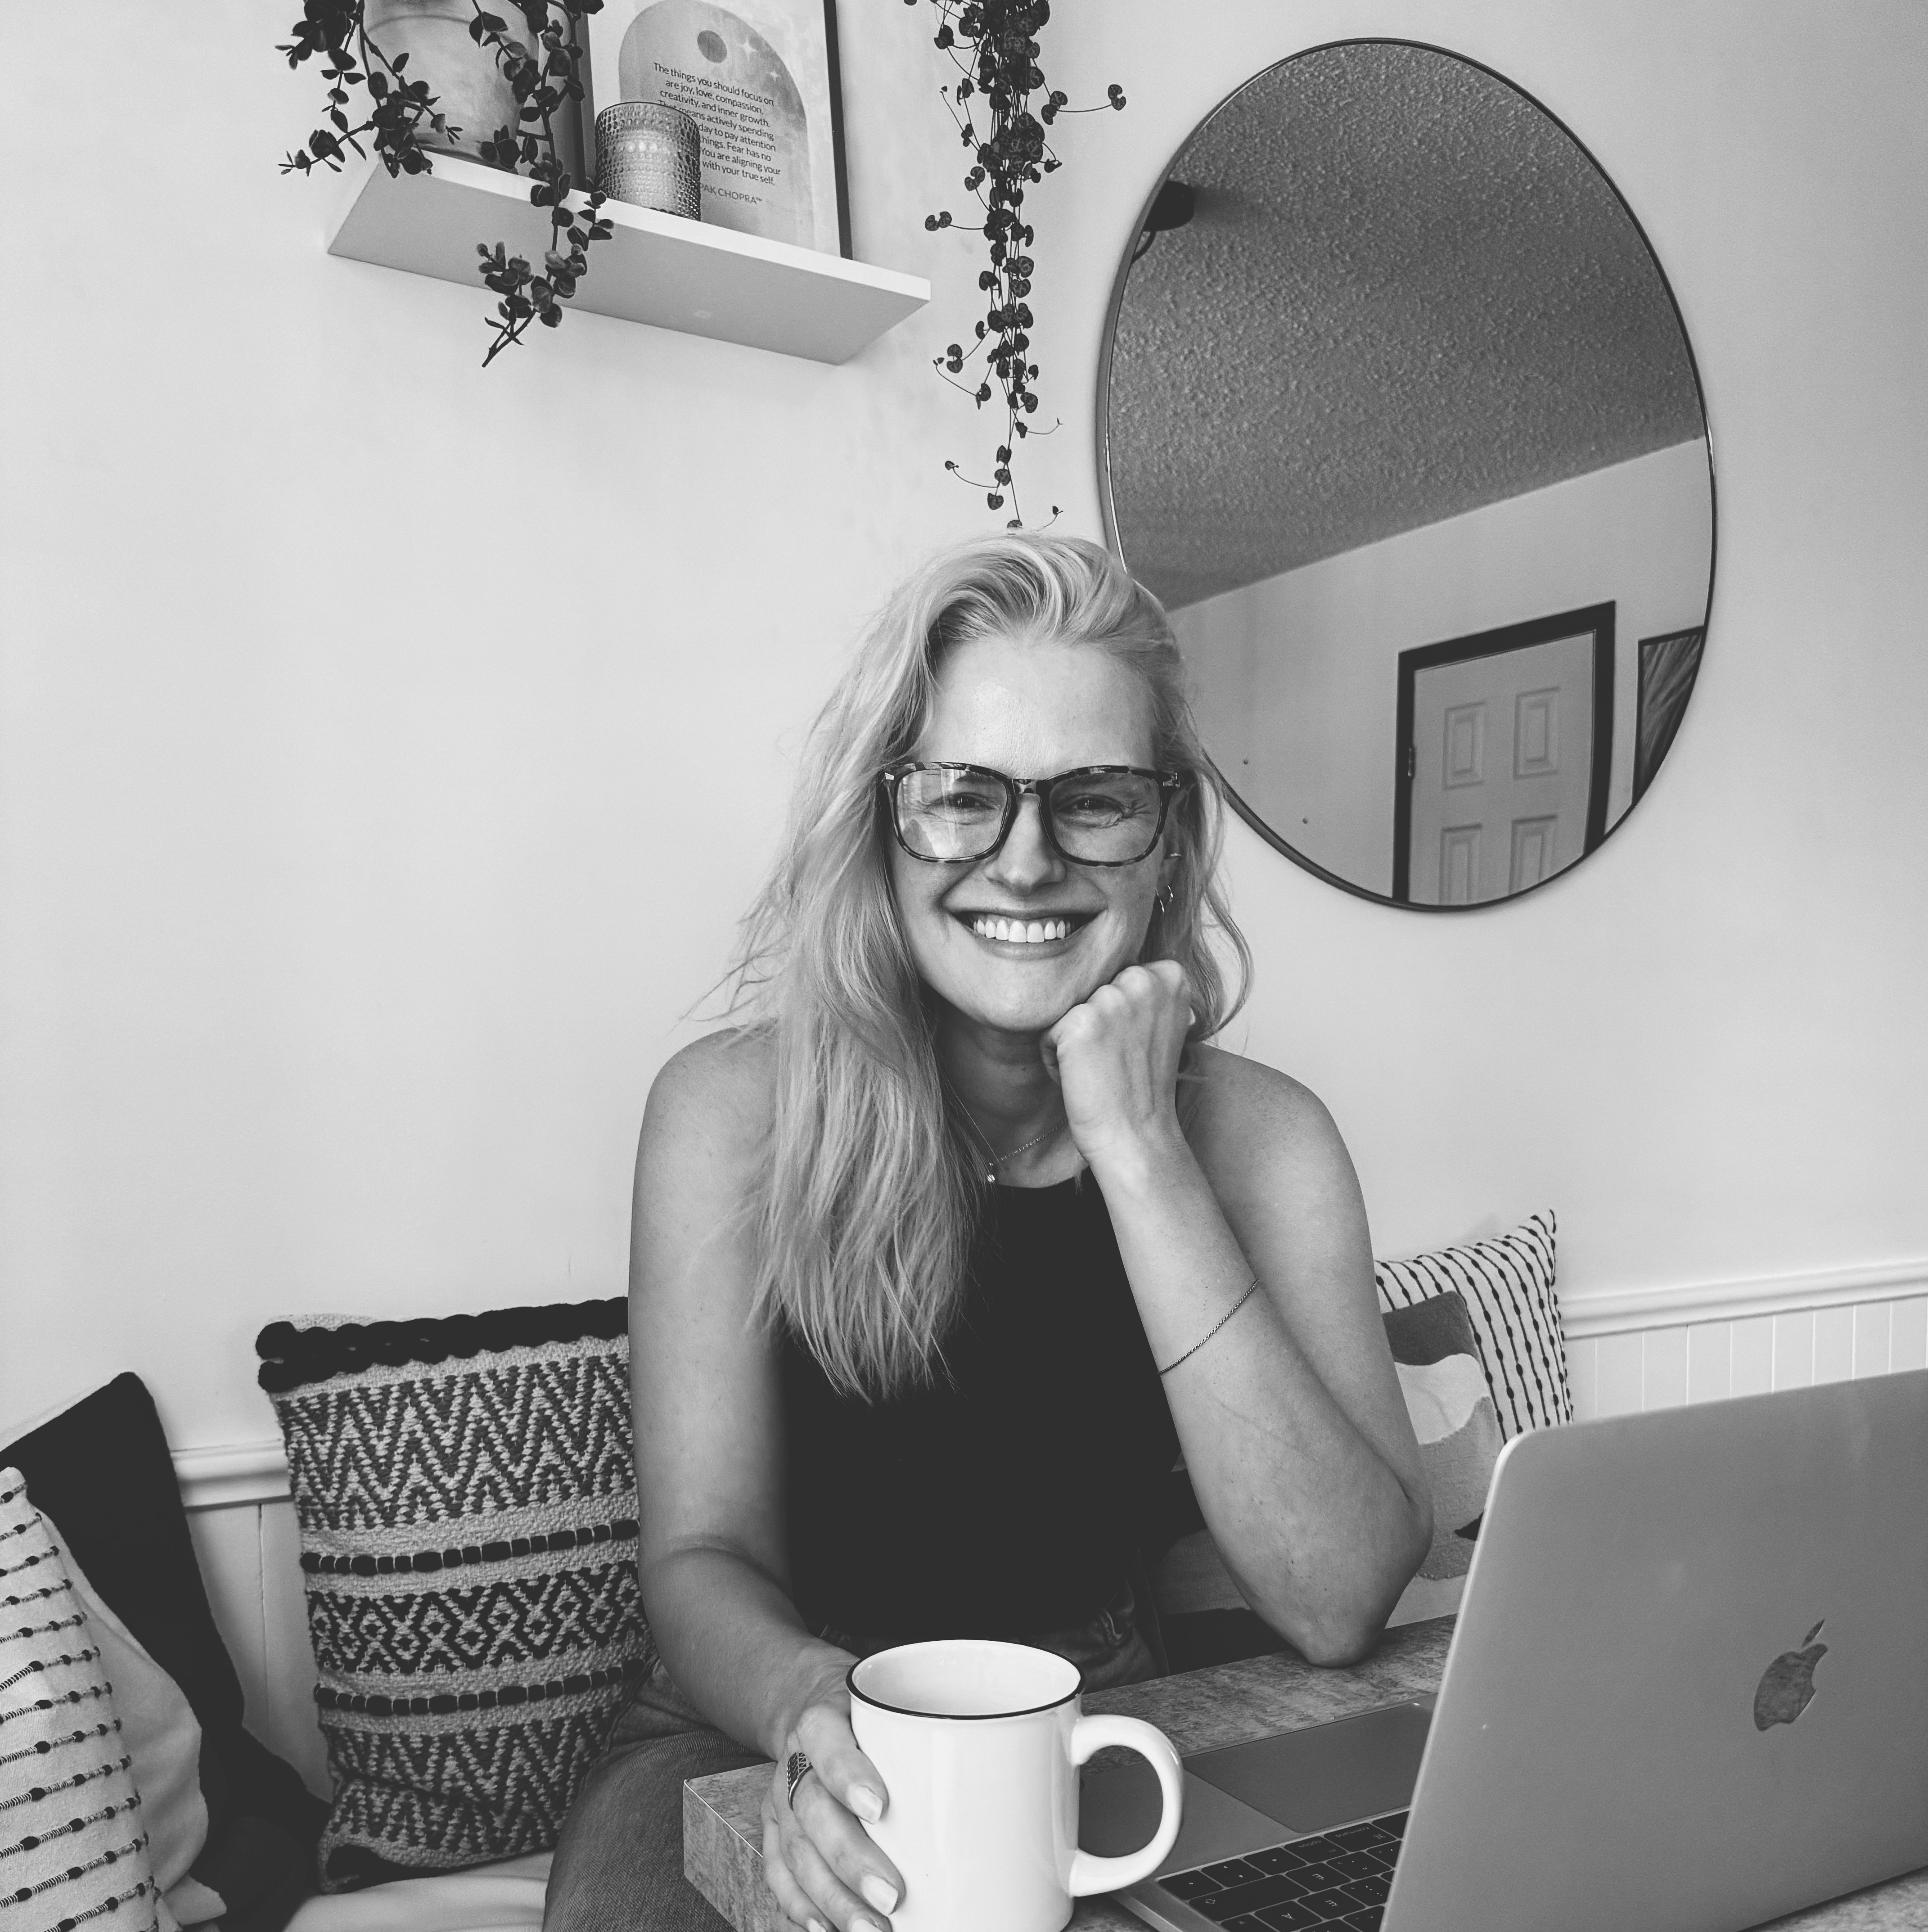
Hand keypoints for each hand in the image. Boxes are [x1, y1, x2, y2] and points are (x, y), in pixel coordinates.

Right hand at [760, 1677, 902, 1931]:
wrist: (815, 1711)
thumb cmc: (869, 1718)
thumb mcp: (891, 1708)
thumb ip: (925, 1737)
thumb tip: (992, 1787)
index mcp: (824, 1719)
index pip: (826, 1741)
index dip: (847, 1775)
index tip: (880, 1808)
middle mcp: (796, 1758)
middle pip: (813, 1809)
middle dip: (851, 1859)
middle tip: (892, 1895)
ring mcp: (780, 1798)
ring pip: (796, 1851)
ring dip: (833, 1897)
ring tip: (870, 1928)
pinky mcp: (775, 1830)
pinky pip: (779, 1873)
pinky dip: (801, 1906)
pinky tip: (827, 1928)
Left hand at [1042, 959, 1193, 1172]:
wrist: (1137, 1135)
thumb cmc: (1144, 1085)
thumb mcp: (1161, 1024)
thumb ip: (1143, 990)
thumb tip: (1117, 967)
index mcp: (1170, 974)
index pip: (1117, 973)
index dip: (1121, 1012)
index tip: (1138, 1043)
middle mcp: (1143, 979)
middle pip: (1092, 987)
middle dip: (1095, 1021)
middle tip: (1117, 1059)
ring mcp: (1111, 999)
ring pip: (1068, 1008)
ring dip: (1074, 1040)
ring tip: (1100, 1068)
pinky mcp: (1079, 1022)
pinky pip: (1049, 1032)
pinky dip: (1056, 1059)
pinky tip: (1083, 1078)